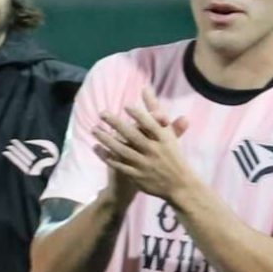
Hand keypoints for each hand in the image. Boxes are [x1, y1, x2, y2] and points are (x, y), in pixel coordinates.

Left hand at [93, 90, 195, 205]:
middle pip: (133, 136)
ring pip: (122, 150)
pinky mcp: (136, 175)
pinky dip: (107, 156)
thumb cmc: (171, 153)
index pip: (151, 125)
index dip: (140, 116)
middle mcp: (154, 150)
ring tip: (94, 129)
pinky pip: (118, 165)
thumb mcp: (167, 132)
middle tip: (102, 114)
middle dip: (117, 124)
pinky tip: (96, 148)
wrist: (178, 184)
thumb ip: (155, 111)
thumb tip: (145, 87)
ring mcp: (144, 164)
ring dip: (106, 139)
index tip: (127, 106)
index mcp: (163, 139)